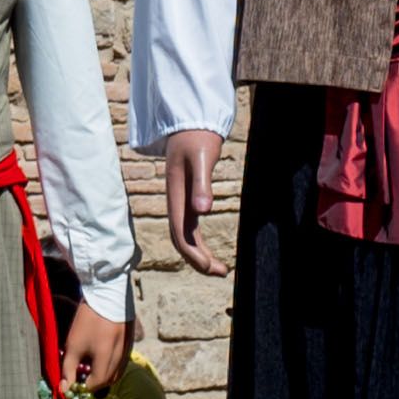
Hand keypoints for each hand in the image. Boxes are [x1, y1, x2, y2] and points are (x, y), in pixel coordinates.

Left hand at [60, 306, 128, 398]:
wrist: (108, 295)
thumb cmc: (88, 320)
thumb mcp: (73, 345)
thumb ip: (68, 369)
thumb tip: (65, 390)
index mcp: (107, 360)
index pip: (96, 384)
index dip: (83, 387)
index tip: (72, 383)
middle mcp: (121, 359)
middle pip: (107, 381)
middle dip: (92, 382)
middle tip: (79, 375)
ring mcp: (128, 352)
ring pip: (116, 373)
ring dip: (102, 375)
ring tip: (88, 365)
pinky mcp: (130, 344)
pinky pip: (121, 363)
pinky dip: (110, 366)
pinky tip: (99, 356)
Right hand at [162, 130, 226, 277]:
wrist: (190, 126)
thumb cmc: (196, 140)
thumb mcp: (202, 159)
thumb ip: (202, 185)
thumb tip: (203, 211)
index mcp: (176, 197)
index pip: (180, 233)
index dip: (193, 253)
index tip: (210, 267)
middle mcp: (176, 203)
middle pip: (181, 240)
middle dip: (198, 260)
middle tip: (221, 272)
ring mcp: (181, 203)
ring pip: (185, 237)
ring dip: (199, 255)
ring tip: (220, 268)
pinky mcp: (188, 199)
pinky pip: (190, 228)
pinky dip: (200, 243)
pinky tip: (208, 250)